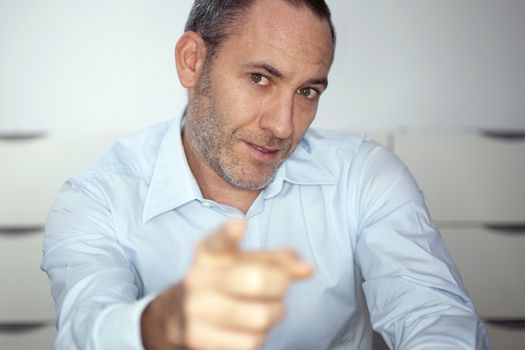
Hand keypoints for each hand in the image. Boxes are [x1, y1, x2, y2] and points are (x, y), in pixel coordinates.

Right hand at [141, 220, 312, 349]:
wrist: (182, 315)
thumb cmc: (226, 282)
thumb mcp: (246, 262)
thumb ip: (278, 260)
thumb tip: (307, 269)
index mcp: (209, 253)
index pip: (218, 240)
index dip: (229, 232)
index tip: (240, 226)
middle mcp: (198, 278)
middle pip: (257, 280)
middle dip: (280, 285)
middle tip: (280, 286)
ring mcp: (196, 309)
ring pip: (260, 316)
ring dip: (274, 313)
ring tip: (266, 308)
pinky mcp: (198, 338)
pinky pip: (250, 342)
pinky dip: (260, 336)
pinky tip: (250, 327)